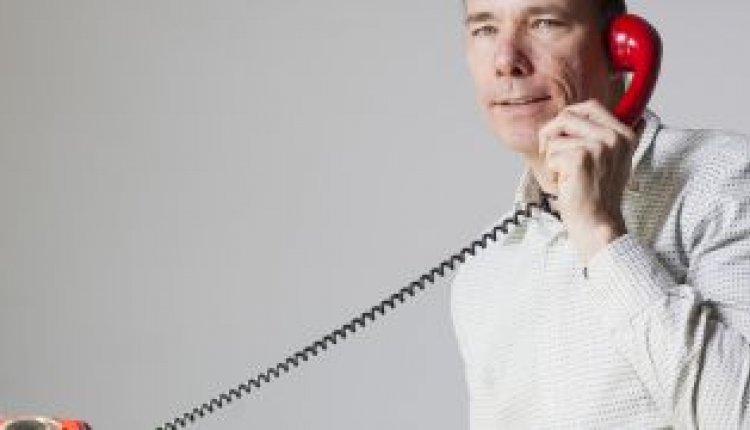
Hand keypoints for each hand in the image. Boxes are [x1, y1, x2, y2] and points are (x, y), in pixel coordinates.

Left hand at [538, 99, 637, 262]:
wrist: (597, 223)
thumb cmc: (597, 194)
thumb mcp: (611, 160)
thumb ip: (601, 135)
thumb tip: (580, 112)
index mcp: (624, 134)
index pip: (590, 106)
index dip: (568, 118)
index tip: (562, 137)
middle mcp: (615, 137)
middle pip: (567, 116)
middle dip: (551, 134)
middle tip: (553, 156)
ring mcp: (599, 147)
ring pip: (555, 137)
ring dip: (551, 158)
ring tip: (565, 175)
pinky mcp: (581, 159)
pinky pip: (551, 154)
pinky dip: (551, 171)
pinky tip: (566, 183)